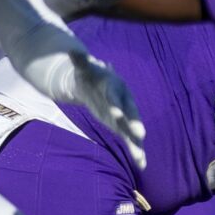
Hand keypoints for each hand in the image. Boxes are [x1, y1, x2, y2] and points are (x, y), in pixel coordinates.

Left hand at [70, 53, 146, 169]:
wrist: (97, 84)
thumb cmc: (89, 75)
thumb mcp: (83, 67)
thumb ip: (79, 60)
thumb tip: (73, 50)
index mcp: (117, 88)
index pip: (116, 98)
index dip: (117, 106)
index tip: (117, 115)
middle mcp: (125, 103)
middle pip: (130, 115)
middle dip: (134, 125)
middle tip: (139, 135)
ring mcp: (125, 116)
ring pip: (132, 131)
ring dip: (137, 144)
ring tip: (142, 159)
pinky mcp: (122, 126)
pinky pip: (130, 139)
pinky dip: (136, 150)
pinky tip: (142, 165)